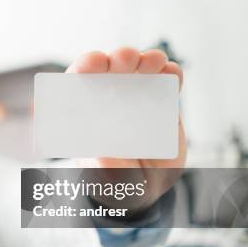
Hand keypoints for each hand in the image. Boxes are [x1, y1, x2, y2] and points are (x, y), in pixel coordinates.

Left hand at [68, 48, 185, 214]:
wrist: (146, 187)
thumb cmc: (117, 180)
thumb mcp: (109, 182)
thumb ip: (105, 171)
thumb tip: (103, 157)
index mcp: (84, 115)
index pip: (75, 85)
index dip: (82, 69)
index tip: (92, 63)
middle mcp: (106, 101)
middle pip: (106, 71)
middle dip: (114, 60)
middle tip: (125, 59)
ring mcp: (134, 98)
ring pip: (135, 70)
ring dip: (143, 60)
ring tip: (152, 62)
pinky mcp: (161, 102)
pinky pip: (165, 82)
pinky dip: (170, 73)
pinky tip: (171, 72)